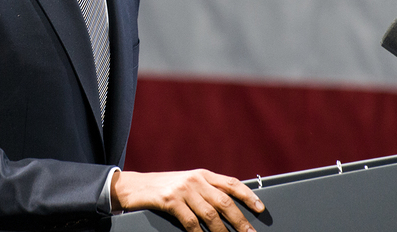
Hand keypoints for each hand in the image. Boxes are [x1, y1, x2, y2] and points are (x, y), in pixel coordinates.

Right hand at [110, 169, 264, 231]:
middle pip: (224, 201)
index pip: (231, 183)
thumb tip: (230, 207)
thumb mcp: (187, 183)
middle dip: (240, 220)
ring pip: (210, 214)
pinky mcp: (170, 201)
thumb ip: (206, 190)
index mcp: (203, 174)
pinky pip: (191, 222)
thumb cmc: (164, 187)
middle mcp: (195, 179)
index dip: (248, 195)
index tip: (260, 208)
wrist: (135, 186)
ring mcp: (183, 190)